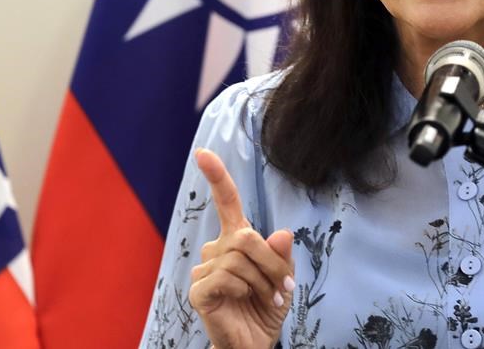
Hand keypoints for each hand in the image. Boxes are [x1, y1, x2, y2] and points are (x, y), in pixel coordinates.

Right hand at [188, 148, 294, 348]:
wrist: (254, 342)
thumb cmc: (266, 307)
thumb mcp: (284, 278)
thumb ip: (282, 255)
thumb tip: (282, 232)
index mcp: (237, 239)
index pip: (227, 202)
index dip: (217, 177)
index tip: (202, 153)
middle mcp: (217, 249)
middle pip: (246, 236)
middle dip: (273, 262)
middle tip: (285, 287)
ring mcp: (204, 269)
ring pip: (239, 258)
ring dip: (263, 281)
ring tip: (266, 299)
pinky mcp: (198, 290)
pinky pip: (225, 277)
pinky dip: (243, 289)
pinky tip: (242, 300)